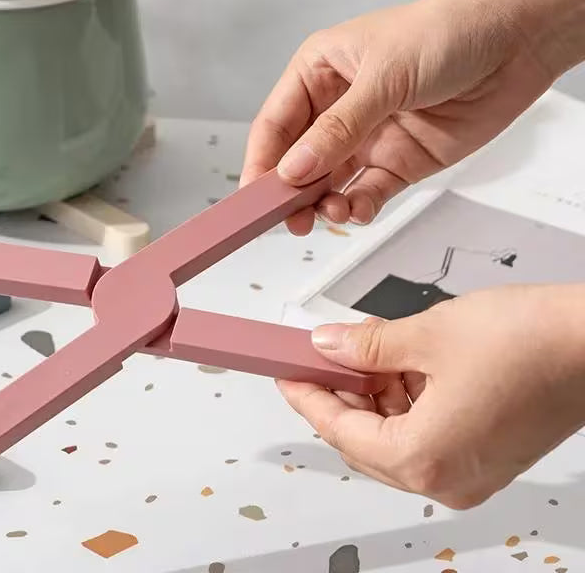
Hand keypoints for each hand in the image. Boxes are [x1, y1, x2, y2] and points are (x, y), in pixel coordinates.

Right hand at [241, 0, 557, 233]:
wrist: (518, 40)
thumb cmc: (447, 32)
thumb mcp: (383, 76)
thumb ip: (338, 128)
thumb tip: (294, 168)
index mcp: (319, 72)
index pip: (276, 123)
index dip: (262, 160)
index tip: (253, 195)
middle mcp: (337, 106)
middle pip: (297, 159)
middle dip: (290, 191)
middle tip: (287, 219)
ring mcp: (368, 137)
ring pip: (329, 182)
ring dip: (324, 202)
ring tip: (329, 213)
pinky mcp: (399, 161)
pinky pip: (368, 192)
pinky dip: (359, 206)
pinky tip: (357, 209)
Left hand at [277, 284, 584, 508]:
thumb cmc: (528, 342)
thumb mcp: (426, 335)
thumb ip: (366, 347)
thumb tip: (328, 347)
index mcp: (426, 458)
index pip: (342, 433)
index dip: (308, 397)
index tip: (286, 373)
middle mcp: (448, 478)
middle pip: (366, 442)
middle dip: (339, 396)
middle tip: (319, 357)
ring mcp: (471, 470)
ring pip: (396, 437)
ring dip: (373, 395)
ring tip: (362, 349)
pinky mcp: (487, 453)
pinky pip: (426, 434)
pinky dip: (404, 400)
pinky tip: (396, 363)